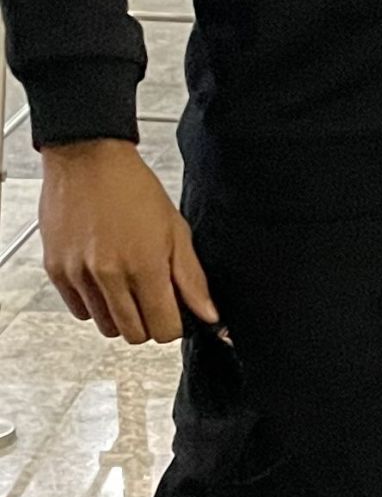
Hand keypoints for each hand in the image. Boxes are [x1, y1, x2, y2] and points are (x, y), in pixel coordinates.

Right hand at [40, 140, 218, 345]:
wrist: (88, 161)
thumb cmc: (133, 188)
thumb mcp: (176, 230)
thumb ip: (192, 278)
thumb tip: (208, 314)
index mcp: (145, 265)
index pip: (163, 329)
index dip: (174, 324)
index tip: (175, 313)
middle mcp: (109, 275)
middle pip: (134, 335)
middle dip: (149, 323)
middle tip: (153, 298)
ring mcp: (80, 276)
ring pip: (106, 327)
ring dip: (121, 315)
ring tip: (128, 284)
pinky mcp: (57, 272)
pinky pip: (80, 311)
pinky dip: (95, 304)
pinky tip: (105, 280)